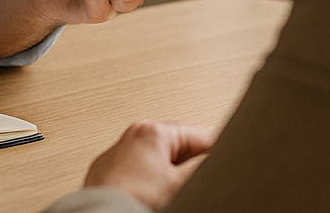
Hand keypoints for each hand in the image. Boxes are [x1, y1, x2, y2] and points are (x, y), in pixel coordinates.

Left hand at [84, 121, 214, 210]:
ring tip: (169, 194)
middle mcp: (131, 136)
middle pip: (176, 148)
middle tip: (192, 184)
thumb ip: (203, 165)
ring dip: (168, 175)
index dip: (214, 152)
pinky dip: (148, 183)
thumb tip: (217, 158)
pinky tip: (151, 197)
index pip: (198, 135)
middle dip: (188, 165)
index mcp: (152, 130)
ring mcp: (117, 155)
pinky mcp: (108, 174)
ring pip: (156, 161)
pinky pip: (137, 173)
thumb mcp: (180, 183)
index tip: (221, 163)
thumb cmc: (134, 198)